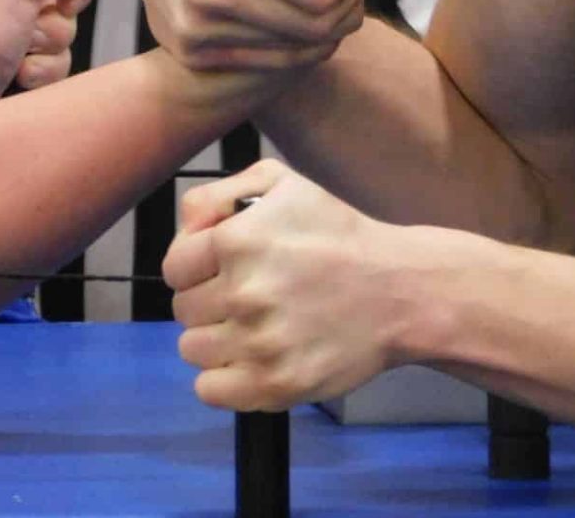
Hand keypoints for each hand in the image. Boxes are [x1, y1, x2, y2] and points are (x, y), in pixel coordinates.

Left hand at [0, 0, 93, 102]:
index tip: (61, 0)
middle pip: (68, 7)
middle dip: (54, 24)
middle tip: (24, 30)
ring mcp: (15, 33)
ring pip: (65, 40)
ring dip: (48, 52)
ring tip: (16, 57)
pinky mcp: (17, 66)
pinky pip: (55, 68)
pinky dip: (42, 74)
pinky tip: (18, 76)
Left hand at [164, 160, 411, 409]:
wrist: (400, 291)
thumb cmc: (338, 234)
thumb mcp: (281, 184)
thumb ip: (216, 195)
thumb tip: (184, 229)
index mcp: (237, 240)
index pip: (174, 268)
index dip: (195, 268)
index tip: (220, 270)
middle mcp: (243, 293)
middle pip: (183, 310)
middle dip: (209, 302)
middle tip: (249, 296)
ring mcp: (259, 343)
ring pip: (193, 350)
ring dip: (217, 339)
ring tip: (256, 326)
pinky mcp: (276, 384)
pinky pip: (209, 391)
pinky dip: (225, 379)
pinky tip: (254, 357)